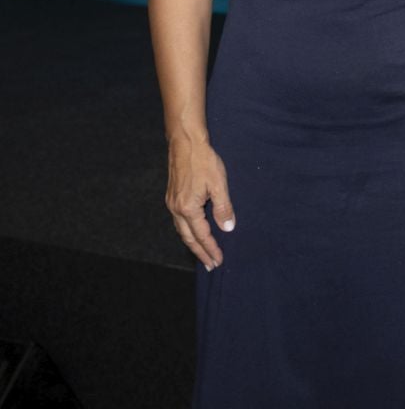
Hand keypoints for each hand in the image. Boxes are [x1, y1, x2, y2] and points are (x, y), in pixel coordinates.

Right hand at [166, 135, 234, 269]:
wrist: (185, 143)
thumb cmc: (204, 161)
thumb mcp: (219, 184)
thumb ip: (223, 208)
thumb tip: (228, 228)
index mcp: (188, 208)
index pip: (201, 235)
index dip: (211, 249)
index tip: (218, 261)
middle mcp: (176, 209)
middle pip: (188, 238)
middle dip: (200, 252)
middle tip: (210, 266)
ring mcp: (172, 203)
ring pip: (182, 230)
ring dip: (193, 243)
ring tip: (203, 253)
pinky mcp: (171, 196)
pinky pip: (179, 221)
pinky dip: (187, 231)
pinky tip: (194, 232)